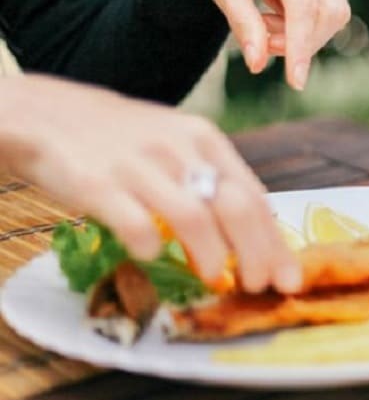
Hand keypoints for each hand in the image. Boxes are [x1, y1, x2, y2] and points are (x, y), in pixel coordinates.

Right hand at [0, 75, 299, 292]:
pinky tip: (150, 257)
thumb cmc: (125, 139)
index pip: (254, 197)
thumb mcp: (177, 145)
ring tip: (216, 279)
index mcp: (205, 140)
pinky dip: (149, 246)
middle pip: (235, 207)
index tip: (287, 278)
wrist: (49, 113)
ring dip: (213, 255)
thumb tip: (253, 237)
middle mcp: (179, 149)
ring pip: (193, 216)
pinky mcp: (98, 183)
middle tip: (258, 286)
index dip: (275, 242)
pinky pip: (135, 222)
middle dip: (256, 254)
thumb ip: (210, 182)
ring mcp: (140, 165)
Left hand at [176, 0, 350, 90]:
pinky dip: (303, 24)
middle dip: (300, 42)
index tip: (296, 82)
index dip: (301, 45)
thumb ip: (243, 24)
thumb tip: (258, 64)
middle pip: (327, 12)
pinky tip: (274, 11)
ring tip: (263, 22)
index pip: (304, 4)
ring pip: (333, 14)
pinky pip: (329, 10)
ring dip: (301, 34)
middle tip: (263, 44)